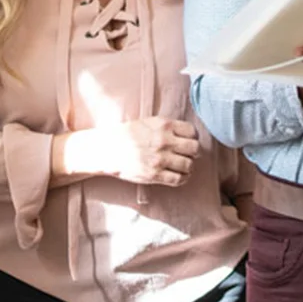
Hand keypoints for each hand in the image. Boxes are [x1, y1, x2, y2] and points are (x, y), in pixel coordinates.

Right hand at [66, 117, 201, 186]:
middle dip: (193, 152)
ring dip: (188, 167)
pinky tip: (179, 176)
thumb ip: (167, 127)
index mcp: (164, 125)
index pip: (192, 131)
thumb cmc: (127, 135)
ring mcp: (161, 159)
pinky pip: (179, 179)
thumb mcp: (149, 122)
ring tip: (183, 167)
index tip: (188, 141)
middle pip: (194, 148)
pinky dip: (182, 178)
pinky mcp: (155, 175)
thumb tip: (185, 133)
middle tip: (188, 155)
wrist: (108, 149)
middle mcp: (165, 141)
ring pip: (189, 165)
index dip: (192, 138)